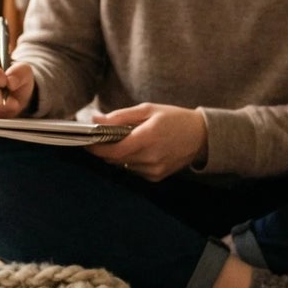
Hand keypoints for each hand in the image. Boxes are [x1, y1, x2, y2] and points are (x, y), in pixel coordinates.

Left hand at [88, 103, 206, 180]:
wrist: (201, 136)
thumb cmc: (174, 119)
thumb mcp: (147, 110)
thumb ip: (120, 116)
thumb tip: (95, 120)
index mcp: (147, 138)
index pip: (112, 150)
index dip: (95, 147)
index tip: (85, 141)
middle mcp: (150, 157)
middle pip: (114, 159)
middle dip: (105, 149)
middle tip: (103, 137)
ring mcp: (153, 170)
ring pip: (122, 165)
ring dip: (119, 154)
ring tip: (129, 141)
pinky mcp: (156, 177)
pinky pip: (133, 170)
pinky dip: (131, 161)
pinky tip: (141, 150)